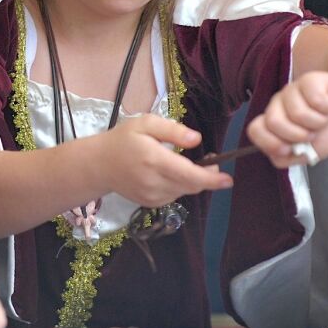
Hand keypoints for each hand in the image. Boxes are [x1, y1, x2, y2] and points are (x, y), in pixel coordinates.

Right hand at [97, 114, 232, 207]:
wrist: (98, 165)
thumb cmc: (123, 140)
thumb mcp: (146, 123)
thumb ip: (173, 130)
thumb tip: (197, 140)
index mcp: (155, 160)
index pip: (190, 174)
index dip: (212, 179)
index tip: (228, 179)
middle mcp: (154, 182)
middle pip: (192, 186)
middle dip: (206, 177)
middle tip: (210, 163)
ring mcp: (151, 196)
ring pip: (184, 192)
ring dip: (191, 181)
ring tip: (182, 165)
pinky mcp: (149, 203)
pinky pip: (173, 197)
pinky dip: (178, 187)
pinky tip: (168, 174)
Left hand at [246, 71, 327, 167]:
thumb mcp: (306, 155)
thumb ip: (285, 158)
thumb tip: (277, 150)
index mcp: (273, 122)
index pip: (255, 130)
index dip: (271, 143)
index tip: (289, 149)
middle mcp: (278, 104)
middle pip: (273, 122)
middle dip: (298, 135)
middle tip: (312, 133)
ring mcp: (292, 90)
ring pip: (297, 113)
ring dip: (317, 122)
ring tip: (324, 119)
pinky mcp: (309, 80)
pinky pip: (314, 98)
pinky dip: (327, 108)